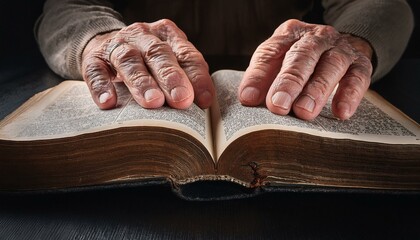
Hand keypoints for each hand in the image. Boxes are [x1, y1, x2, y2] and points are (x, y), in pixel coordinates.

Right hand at [82, 19, 214, 109]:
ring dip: (142, 82)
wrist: (106, 46)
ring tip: (152, 102)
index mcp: (167, 35)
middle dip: (171, 78)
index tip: (204, 100)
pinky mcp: (93, 58)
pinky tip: (109, 103)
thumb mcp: (169, 63)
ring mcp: (116, 45)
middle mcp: (142, 36)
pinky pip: (96, 71)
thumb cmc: (147, 61)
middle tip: (181, 99)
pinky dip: (102, 87)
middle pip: (158, 54)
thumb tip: (203, 104)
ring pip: (129, 60)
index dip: (196, 76)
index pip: (186, 54)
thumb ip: (186, 78)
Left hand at [238, 19, 372, 119]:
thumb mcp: (279, 62)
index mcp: (289, 35)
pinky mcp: (361, 63)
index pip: (270, 52)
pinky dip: (350, 94)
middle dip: (289, 82)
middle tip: (278, 106)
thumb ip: (263, 78)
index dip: (258, 76)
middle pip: (302, 56)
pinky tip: (341, 113)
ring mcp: (340, 49)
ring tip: (305, 112)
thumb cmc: (301, 61)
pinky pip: (358, 77)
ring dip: (317, 90)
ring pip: (331, 65)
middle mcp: (316, 37)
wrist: (339, 46)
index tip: (249, 98)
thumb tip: (248, 99)